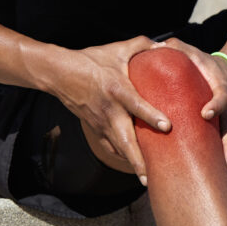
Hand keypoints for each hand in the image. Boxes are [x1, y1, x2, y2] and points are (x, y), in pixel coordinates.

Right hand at [50, 36, 171, 183]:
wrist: (59, 73)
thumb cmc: (91, 60)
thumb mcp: (117, 49)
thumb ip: (142, 45)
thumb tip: (166, 45)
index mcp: (117, 89)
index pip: (136, 104)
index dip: (151, 115)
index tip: (167, 126)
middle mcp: (109, 110)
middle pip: (125, 139)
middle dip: (138, 159)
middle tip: (152, 176)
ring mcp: (100, 122)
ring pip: (118, 148)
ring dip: (132, 164)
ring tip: (148, 180)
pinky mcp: (95, 128)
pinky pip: (110, 147)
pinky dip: (122, 157)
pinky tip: (135, 167)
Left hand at [154, 37, 226, 169]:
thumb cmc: (204, 63)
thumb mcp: (193, 52)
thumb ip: (177, 48)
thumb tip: (157, 47)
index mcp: (222, 85)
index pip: (222, 95)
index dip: (216, 105)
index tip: (205, 114)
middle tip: (224, 160)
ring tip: (223, 172)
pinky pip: (224, 141)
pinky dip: (220, 155)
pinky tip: (213, 171)